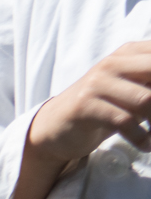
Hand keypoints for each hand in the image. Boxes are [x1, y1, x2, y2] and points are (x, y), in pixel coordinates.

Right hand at [15, 40, 150, 198]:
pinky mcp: (85, 105)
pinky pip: (125, 122)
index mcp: (129, 53)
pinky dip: (142, 138)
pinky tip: (145, 144)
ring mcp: (96, 83)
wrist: (57, 124)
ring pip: (145, 99)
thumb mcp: (133, 89)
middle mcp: (112, 63)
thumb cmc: (106, 107)